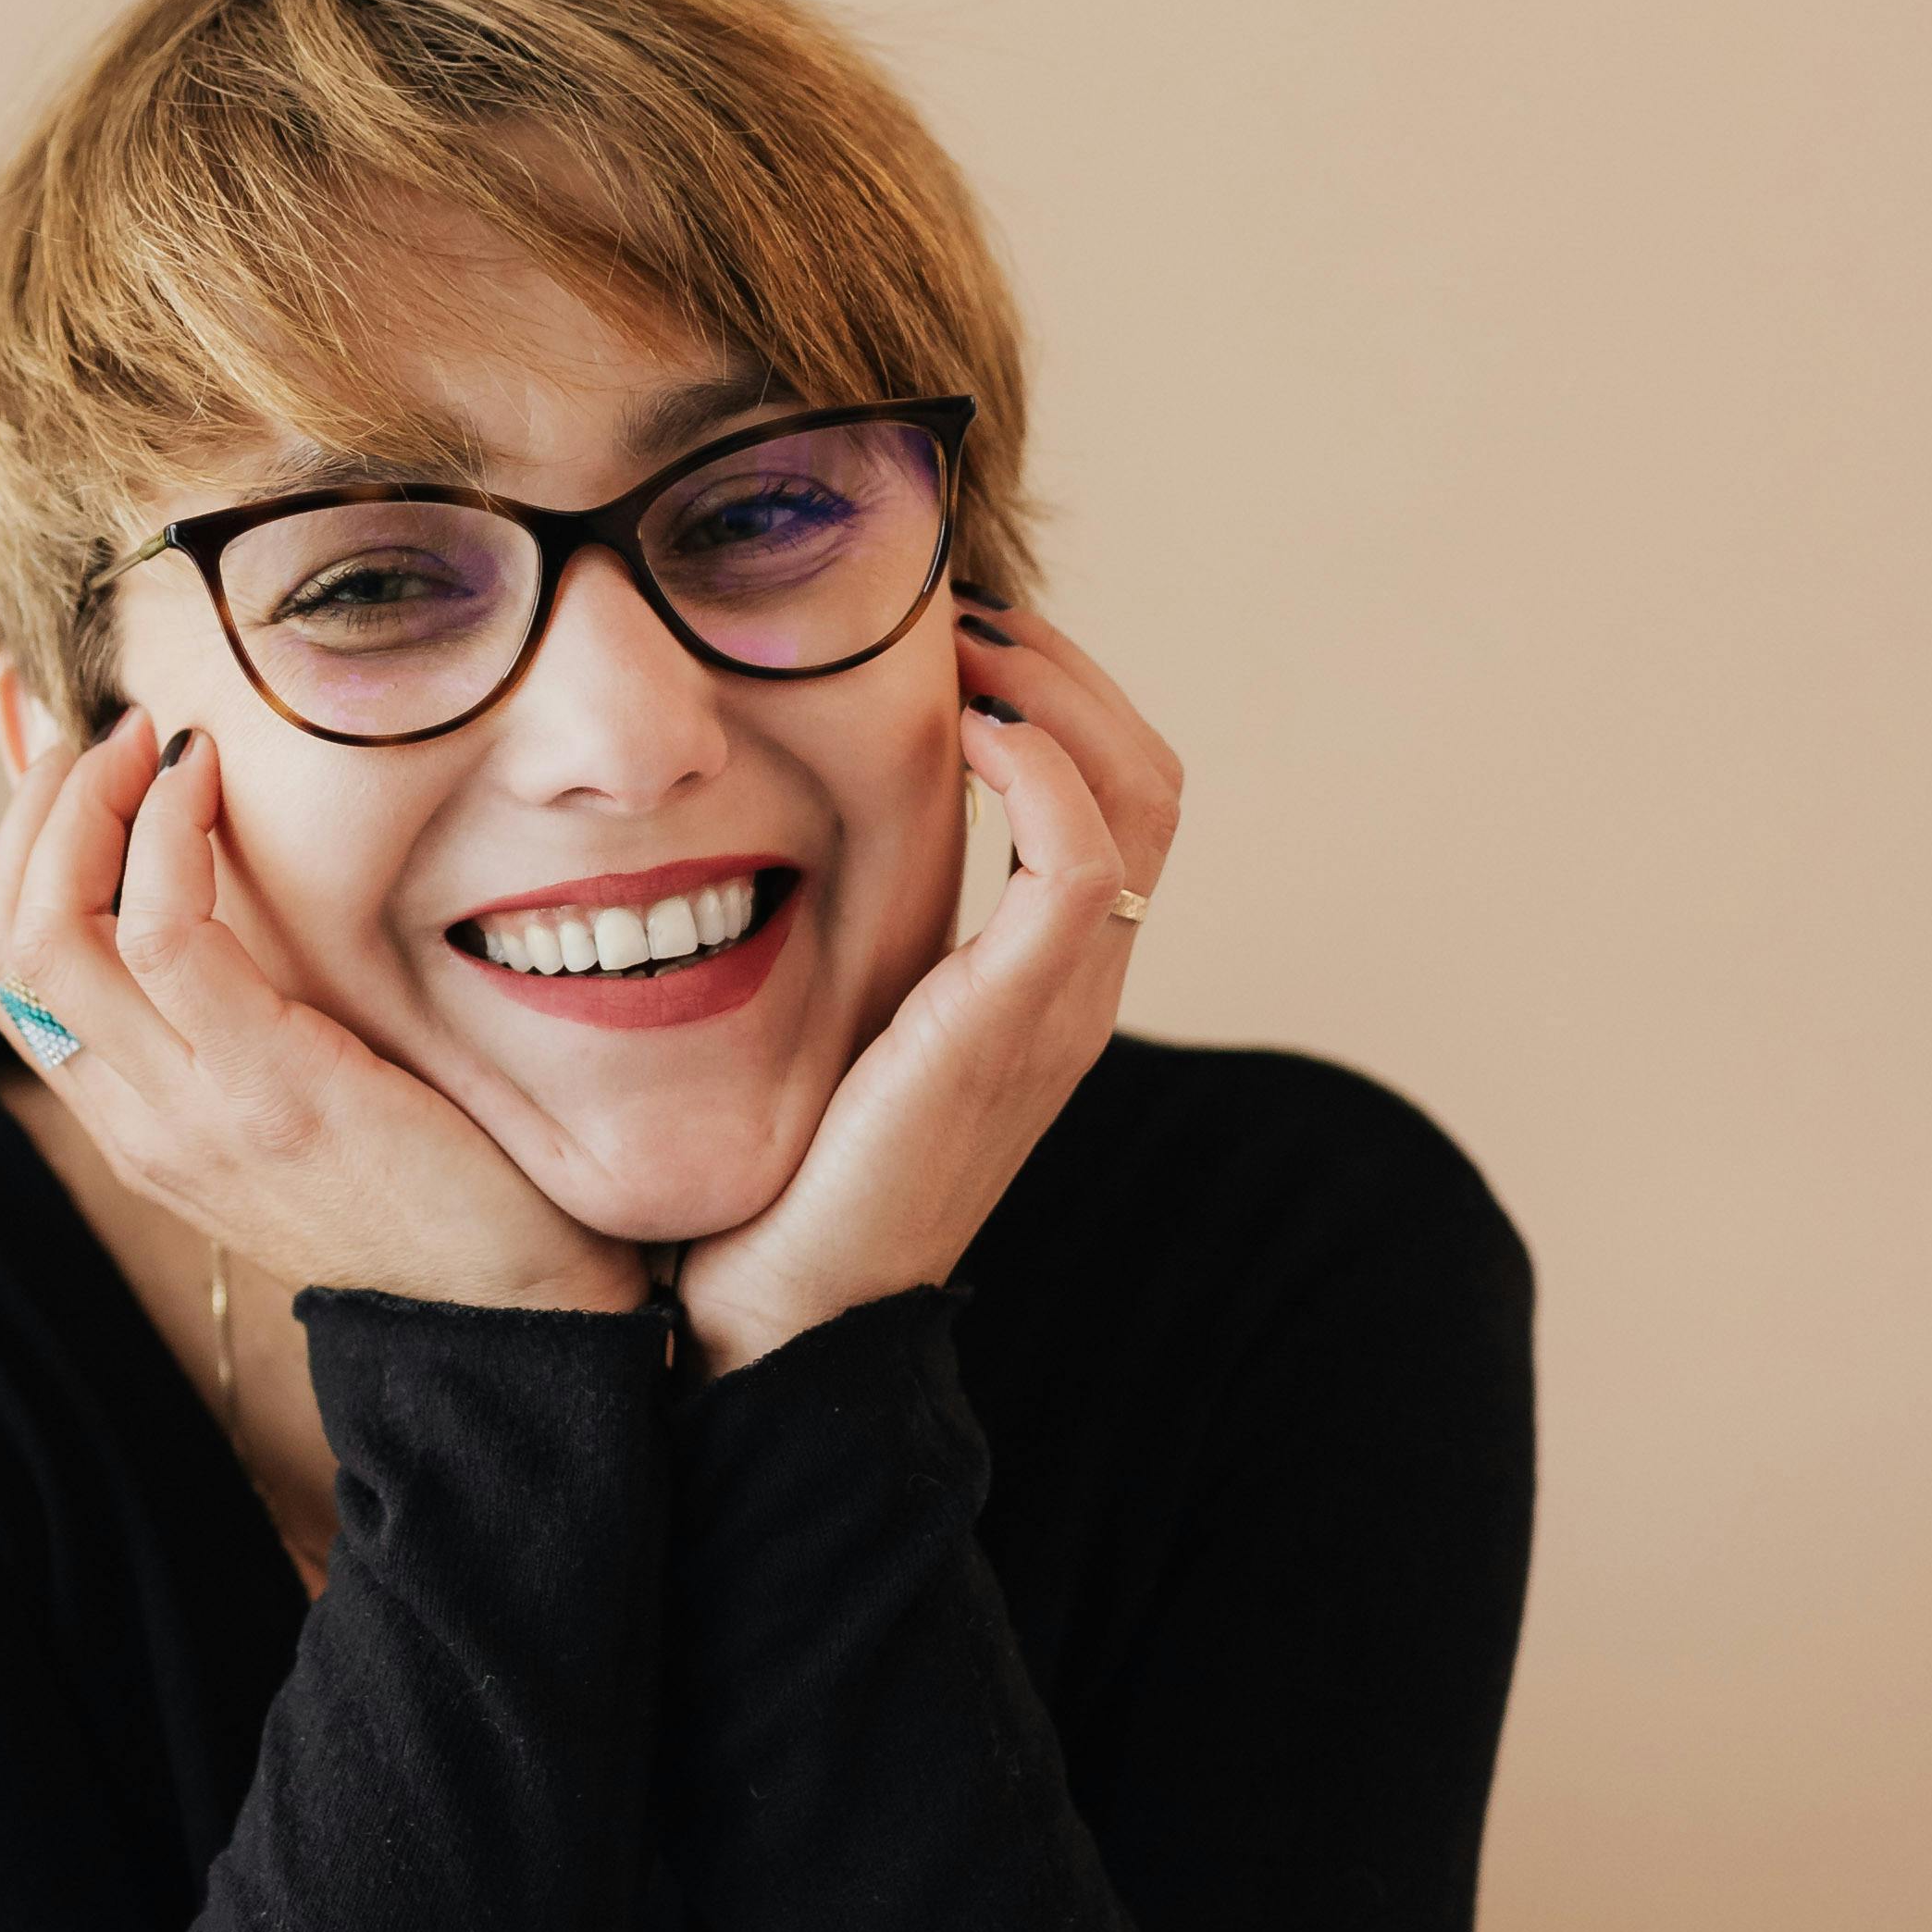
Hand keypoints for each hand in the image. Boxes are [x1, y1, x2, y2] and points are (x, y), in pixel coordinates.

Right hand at [0, 706, 647, 1320]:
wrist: (515, 1309)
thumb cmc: (433, 1187)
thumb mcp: (301, 1102)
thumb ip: (243, 1023)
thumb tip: (229, 890)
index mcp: (136, 1126)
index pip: (6, 976)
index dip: (17, 852)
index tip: (83, 771)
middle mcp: (138, 1123)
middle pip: (3, 940)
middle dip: (35, 810)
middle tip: (105, 734)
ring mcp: (191, 1112)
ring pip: (52, 928)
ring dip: (86, 802)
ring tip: (146, 739)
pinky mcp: (269, 1086)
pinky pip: (164, 932)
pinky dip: (167, 831)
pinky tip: (204, 779)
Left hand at [674, 602, 1183, 1375]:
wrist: (783, 1313)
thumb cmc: (781, 1173)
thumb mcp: (835, 1022)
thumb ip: (855, 935)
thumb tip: (779, 820)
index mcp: (1046, 982)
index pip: (1119, 794)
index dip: (1057, 694)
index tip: (954, 640)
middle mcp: (1079, 988)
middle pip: (1153, 776)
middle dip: (1069, 668)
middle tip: (962, 617)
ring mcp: (1062, 1007)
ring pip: (1139, 794)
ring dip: (1058, 689)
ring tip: (963, 648)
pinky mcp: (1017, 1024)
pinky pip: (1082, 860)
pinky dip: (1041, 766)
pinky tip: (962, 731)